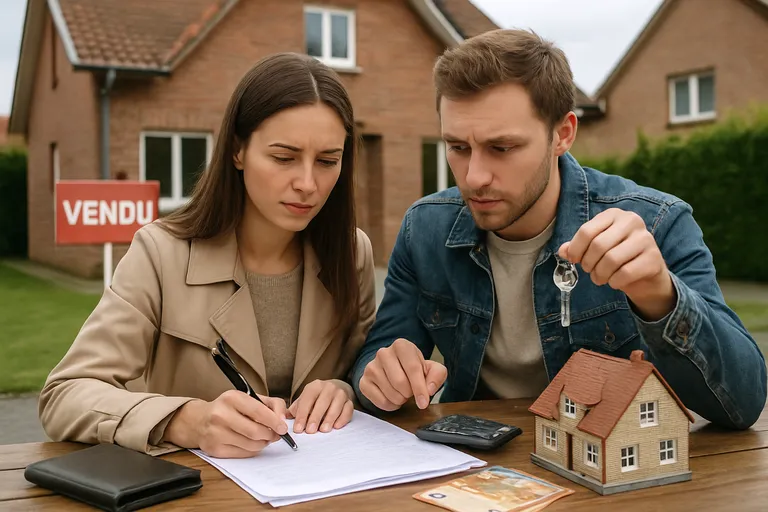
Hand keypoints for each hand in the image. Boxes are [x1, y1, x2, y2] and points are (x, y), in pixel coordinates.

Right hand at [163, 390, 287, 457]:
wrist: (200, 420)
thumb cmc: (230, 408)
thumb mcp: (250, 398)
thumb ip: (272, 405)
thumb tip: (282, 421)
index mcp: (231, 398)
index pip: (258, 412)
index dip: (274, 421)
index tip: (283, 428)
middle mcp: (220, 415)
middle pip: (255, 431)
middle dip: (270, 435)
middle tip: (275, 435)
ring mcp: (216, 433)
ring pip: (251, 445)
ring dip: (263, 443)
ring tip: (264, 438)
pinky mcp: (214, 449)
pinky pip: (242, 454)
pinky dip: (253, 450)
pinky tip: (252, 443)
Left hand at [288, 380, 352, 433]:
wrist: (337, 388)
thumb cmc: (317, 398)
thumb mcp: (305, 399)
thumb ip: (296, 409)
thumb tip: (284, 419)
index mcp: (315, 386)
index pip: (307, 400)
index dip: (302, 415)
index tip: (298, 428)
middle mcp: (329, 387)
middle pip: (322, 402)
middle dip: (315, 417)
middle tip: (310, 431)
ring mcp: (341, 394)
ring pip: (336, 406)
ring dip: (329, 419)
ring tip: (323, 430)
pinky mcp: (350, 401)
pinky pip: (348, 410)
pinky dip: (342, 419)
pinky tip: (336, 426)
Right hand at [359, 338, 446, 411]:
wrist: (395, 370)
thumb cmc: (414, 369)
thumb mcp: (432, 369)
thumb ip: (437, 376)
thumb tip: (428, 390)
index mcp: (401, 345)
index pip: (412, 368)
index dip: (420, 388)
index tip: (424, 403)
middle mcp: (383, 353)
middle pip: (400, 382)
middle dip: (410, 393)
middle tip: (411, 391)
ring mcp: (370, 367)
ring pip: (390, 393)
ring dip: (401, 399)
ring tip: (402, 392)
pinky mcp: (363, 382)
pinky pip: (380, 401)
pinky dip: (391, 405)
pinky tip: (393, 397)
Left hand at [558, 208, 675, 320]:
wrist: (646, 271)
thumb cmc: (616, 255)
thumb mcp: (596, 247)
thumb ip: (578, 247)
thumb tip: (562, 251)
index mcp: (614, 215)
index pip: (586, 231)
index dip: (575, 249)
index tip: (574, 260)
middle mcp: (632, 221)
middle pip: (598, 245)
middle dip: (588, 263)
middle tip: (589, 271)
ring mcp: (645, 239)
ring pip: (611, 260)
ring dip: (600, 275)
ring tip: (599, 278)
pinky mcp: (654, 258)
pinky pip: (625, 273)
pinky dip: (615, 282)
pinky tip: (615, 281)